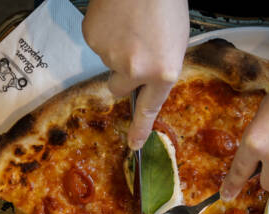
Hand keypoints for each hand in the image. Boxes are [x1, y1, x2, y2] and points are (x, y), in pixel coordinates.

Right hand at [83, 0, 188, 148]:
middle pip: (119, 88)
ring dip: (117, 47)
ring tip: (129, 22)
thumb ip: (161, 67)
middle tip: (132, 49)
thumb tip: (146, 80)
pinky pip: (97, 44)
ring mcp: (111, 56)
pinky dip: (104, 33)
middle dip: (123, 74)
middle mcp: (136, 70)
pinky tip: (116, 17)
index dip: (140, 129)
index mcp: (163, 71)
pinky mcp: (92, 40)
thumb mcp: (176, 41)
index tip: (134, 145)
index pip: (149, 109)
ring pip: (108, 62)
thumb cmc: (165, 3)